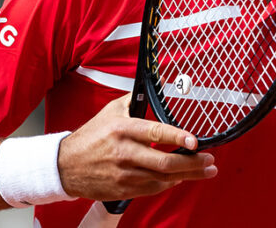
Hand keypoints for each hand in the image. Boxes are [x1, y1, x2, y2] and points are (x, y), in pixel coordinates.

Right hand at [57, 94, 216, 200]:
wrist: (65, 165)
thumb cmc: (91, 136)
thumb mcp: (110, 111)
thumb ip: (133, 100)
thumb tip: (154, 85)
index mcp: (123, 129)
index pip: (156, 132)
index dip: (178, 137)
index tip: (195, 141)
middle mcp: (125, 153)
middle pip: (165, 161)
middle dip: (193, 163)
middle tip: (210, 160)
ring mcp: (124, 174)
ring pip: (163, 178)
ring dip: (188, 175)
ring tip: (205, 171)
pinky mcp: (123, 189)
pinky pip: (153, 189)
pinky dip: (169, 183)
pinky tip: (181, 178)